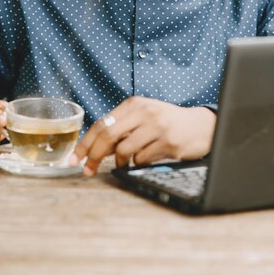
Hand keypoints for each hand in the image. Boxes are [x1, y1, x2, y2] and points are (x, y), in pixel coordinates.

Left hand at [70, 96, 215, 175]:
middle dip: (93, 155)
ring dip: (119, 162)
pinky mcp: (168, 143)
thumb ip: (121, 128)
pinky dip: (138, 163)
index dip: (84, 143)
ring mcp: (157, 127)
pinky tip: (146, 158)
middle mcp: (144, 112)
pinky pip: (141, 159)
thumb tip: (93, 148)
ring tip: (125, 163)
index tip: (73, 159)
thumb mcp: (143, 117)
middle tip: (87, 171)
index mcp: (134, 104)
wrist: (200, 126)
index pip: (101, 123)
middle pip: (108, 135)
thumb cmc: (167, 122)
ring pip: (123, 150)